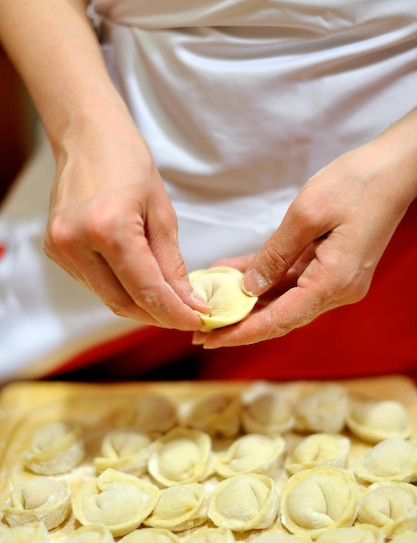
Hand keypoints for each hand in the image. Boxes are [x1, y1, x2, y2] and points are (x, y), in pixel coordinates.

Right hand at [45, 113, 207, 329]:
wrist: (87, 137)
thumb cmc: (129, 164)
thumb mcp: (162, 214)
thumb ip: (172, 264)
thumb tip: (187, 302)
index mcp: (108, 229)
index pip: (147, 290)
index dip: (175, 312)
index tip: (199, 320)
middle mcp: (77, 243)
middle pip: (123, 303)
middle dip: (159, 315)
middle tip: (187, 316)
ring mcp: (61, 249)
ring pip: (108, 297)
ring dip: (141, 305)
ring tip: (168, 300)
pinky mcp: (56, 251)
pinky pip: (95, 284)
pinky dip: (121, 289)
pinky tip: (140, 283)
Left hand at [193, 131, 415, 347]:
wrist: (395, 170)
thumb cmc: (356, 184)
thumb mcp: (306, 215)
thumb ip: (274, 255)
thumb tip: (248, 287)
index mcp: (333, 282)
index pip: (279, 319)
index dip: (242, 331)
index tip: (210, 338)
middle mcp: (337, 291)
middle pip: (281, 316)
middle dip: (241, 323)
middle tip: (202, 329)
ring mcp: (336, 281)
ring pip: (284, 299)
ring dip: (249, 301)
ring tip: (212, 302)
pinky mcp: (333, 268)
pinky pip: (293, 280)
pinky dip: (266, 279)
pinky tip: (235, 275)